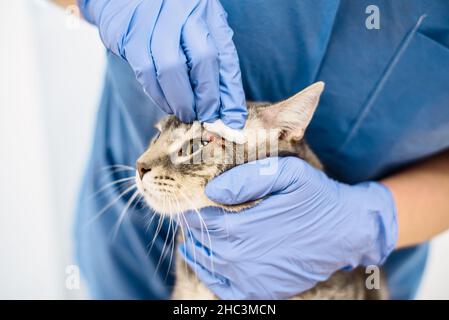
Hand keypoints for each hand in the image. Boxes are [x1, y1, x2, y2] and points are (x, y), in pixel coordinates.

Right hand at [78, 0, 246, 127]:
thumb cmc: (170, 21)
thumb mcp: (199, 33)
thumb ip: (215, 66)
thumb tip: (228, 111)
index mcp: (208, 13)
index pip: (226, 57)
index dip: (231, 94)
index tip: (233, 122)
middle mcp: (185, 12)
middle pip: (203, 60)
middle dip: (206, 98)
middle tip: (205, 117)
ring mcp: (156, 22)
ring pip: (172, 70)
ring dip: (181, 101)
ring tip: (186, 114)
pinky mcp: (130, 35)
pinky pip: (146, 72)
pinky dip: (158, 95)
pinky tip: (166, 103)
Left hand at [179, 157, 397, 298]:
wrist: (346, 231)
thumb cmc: (316, 198)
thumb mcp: (288, 173)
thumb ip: (247, 179)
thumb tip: (212, 191)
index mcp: (245, 228)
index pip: (202, 222)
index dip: (188, 213)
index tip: (183, 203)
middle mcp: (244, 258)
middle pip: (202, 244)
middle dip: (192, 230)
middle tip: (188, 217)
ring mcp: (253, 279)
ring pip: (209, 266)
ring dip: (197, 250)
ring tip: (193, 236)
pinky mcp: (263, 292)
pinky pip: (224, 289)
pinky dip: (211, 276)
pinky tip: (208, 263)